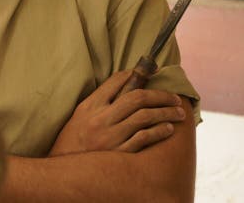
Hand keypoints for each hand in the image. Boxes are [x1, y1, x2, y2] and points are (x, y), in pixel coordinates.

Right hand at [49, 70, 185, 155]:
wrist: (65, 171)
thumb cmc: (73, 140)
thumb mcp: (81, 115)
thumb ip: (100, 101)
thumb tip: (126, 85)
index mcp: (90, 106)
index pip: (116, 82)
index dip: (137, 74)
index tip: (152, 72)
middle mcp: (100, 119)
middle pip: (137, 98)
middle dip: (160, 95)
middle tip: (175, 97)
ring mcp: (110, 136)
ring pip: (145, 116)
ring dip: (165, 112)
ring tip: (178, 112)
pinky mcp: (119, 154)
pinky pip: (144, 138)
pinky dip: (159, 131)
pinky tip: (168, 129)